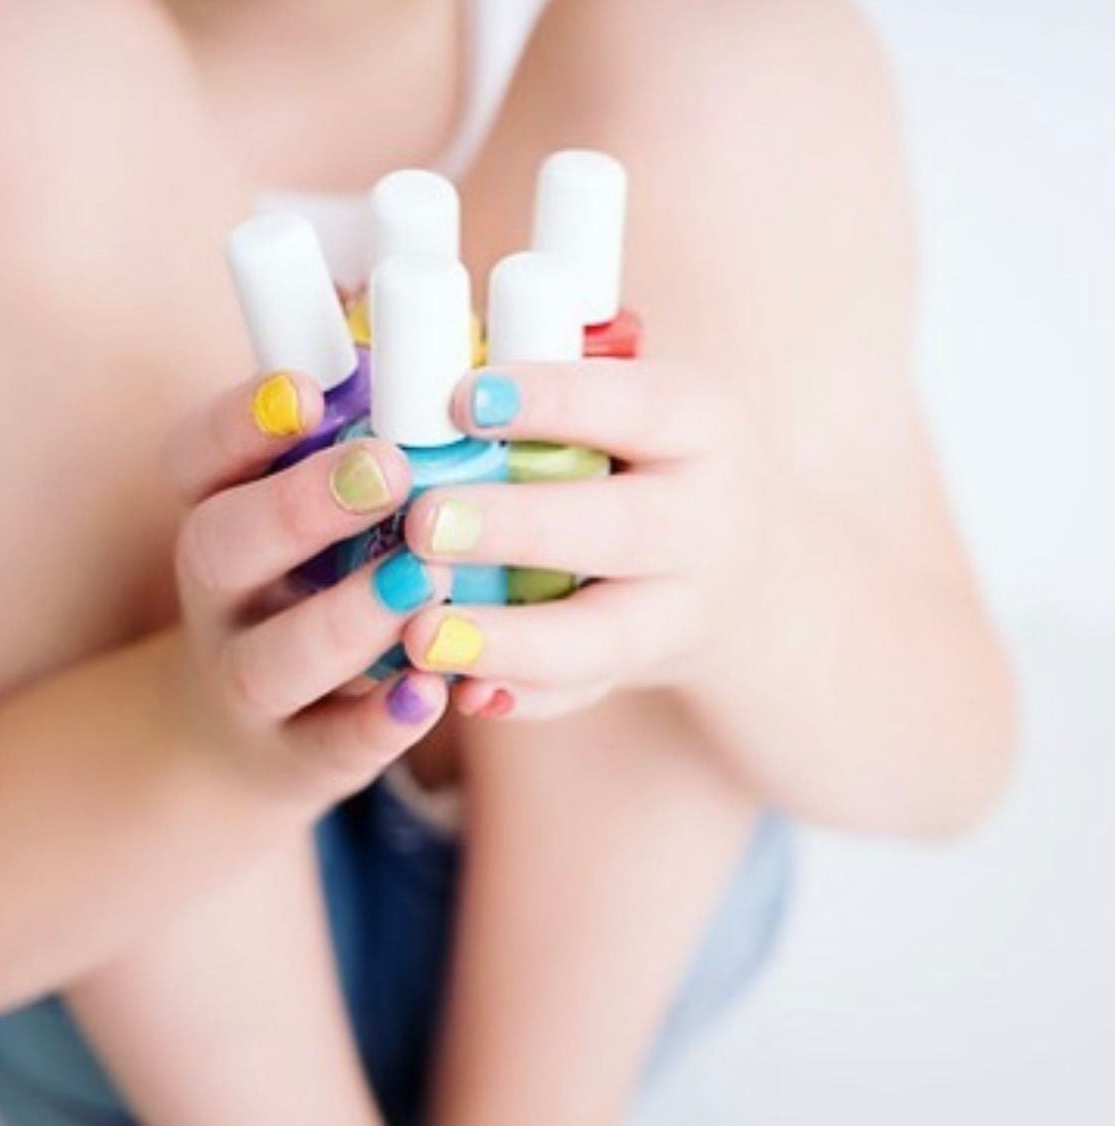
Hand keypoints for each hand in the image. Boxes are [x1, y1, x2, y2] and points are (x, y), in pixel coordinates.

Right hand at [163, 371, 451, 806]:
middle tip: (386, 467)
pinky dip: (379, 722)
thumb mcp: (303, 505)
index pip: (195, 458)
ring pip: (273, 656)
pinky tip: (434, 693)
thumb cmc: (309, 582)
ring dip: (347, 617)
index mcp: (218, 512)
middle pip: (222, 547)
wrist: (253, 728)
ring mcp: (246, 680)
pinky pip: (329, 744)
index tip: (302, 388)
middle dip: (299, 506)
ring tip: (426, 581)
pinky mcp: (294, 754)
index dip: (238, 422)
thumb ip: (355, 441)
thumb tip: (458, 342)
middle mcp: (217, 594)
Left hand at [401, 360, 768, 719]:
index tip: (464, 399)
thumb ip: (552, 394)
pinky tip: (460, 694)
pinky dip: (523, 697)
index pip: (633, 406)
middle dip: (520, 527)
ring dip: (511, 638)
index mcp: (701, 425)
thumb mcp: (639, 406)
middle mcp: (705, 520)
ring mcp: (683, 608)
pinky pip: (586, 692)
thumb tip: (428, 384)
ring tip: (421, 636)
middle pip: (618, 529)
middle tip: (427, 522)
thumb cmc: (653, 461)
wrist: (749, 568)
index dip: (552, 402)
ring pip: (604, 634)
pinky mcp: (646, 668)